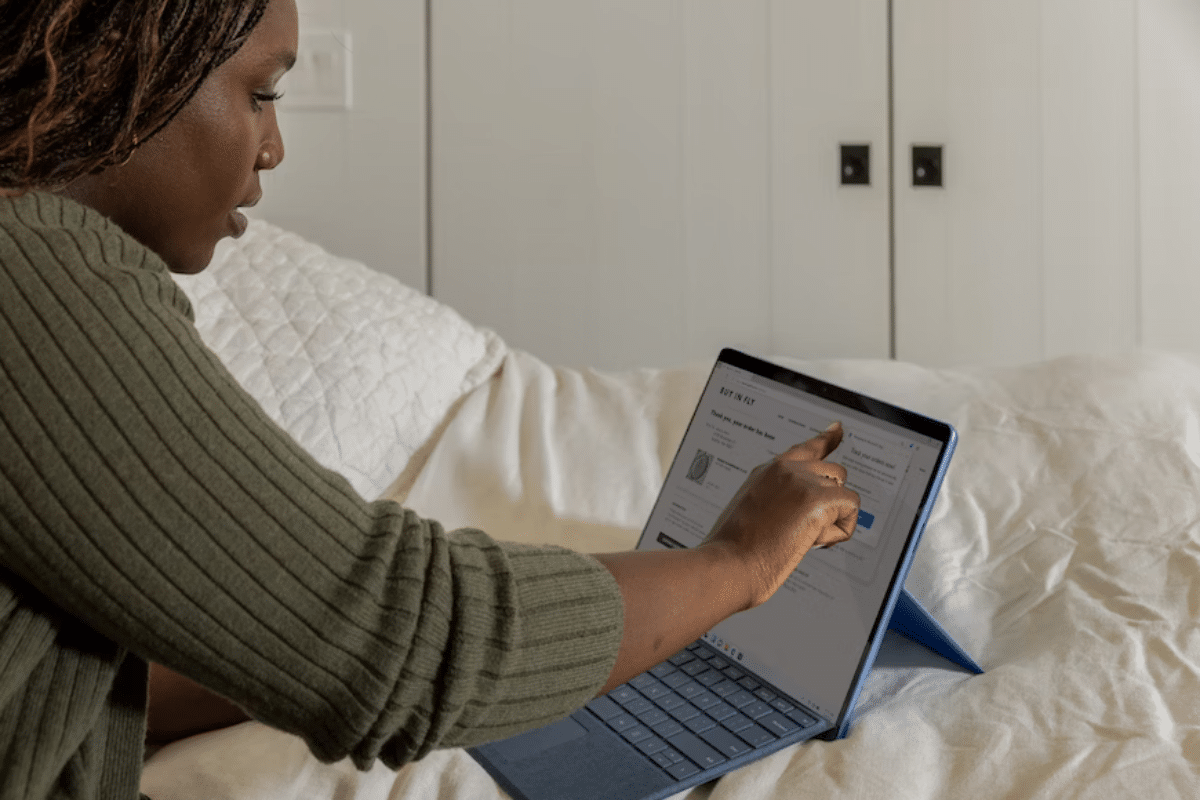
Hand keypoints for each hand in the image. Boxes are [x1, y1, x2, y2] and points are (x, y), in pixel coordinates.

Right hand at [700, 422, 859, 608]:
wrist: (728, 563)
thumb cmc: (733, 549)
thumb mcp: (751, 512)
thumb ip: (777, 500)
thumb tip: (804, 511)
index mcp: (768, 471)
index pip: (805, 448)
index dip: (826, 439)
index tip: (837, 429)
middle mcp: (786, 469)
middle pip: (834, 473)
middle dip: (829, 503)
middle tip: (805, 531)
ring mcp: (802, 481)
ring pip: (843, 493)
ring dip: (832, 519)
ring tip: (802, 539)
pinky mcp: (817, 499)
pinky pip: (851, 510)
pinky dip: (840, 531)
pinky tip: (815, 542)